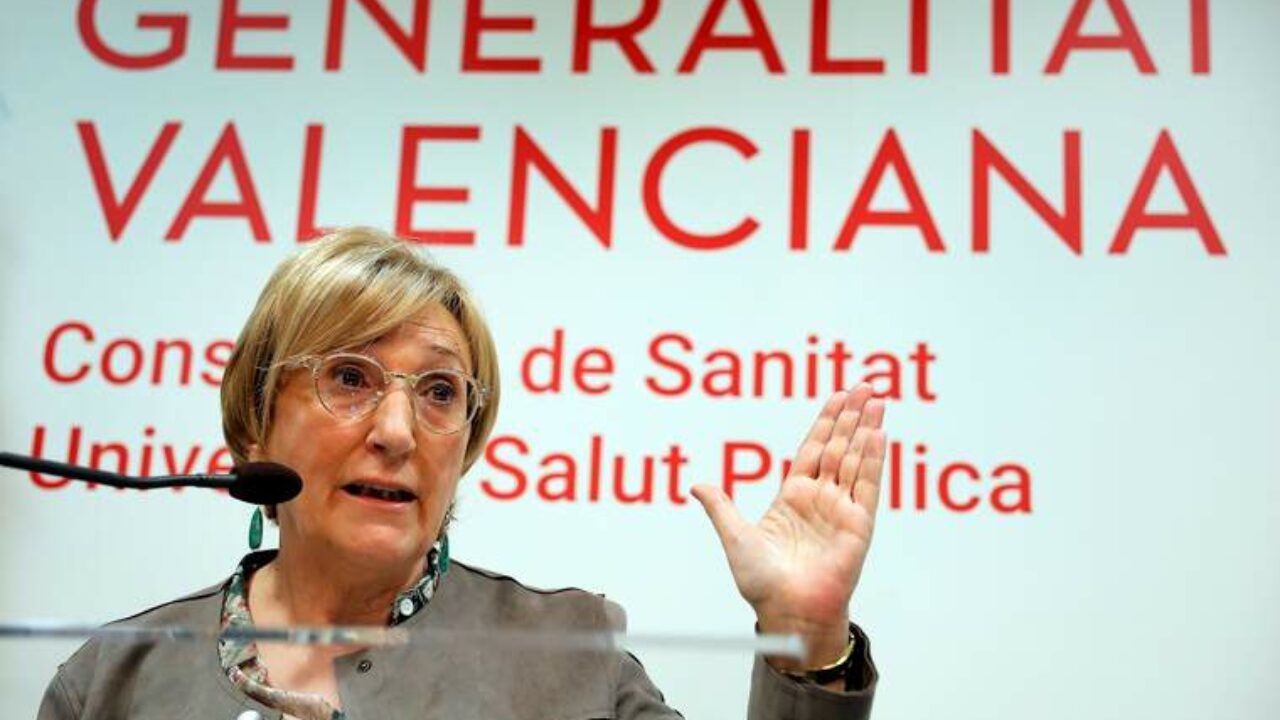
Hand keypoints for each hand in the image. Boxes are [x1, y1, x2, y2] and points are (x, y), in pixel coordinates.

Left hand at [691, 385, 885, 669]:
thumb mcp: (735, 537)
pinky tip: (878, 435)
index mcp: (793, 498)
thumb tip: (696, 484)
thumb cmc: (762, 584)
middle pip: (838, 447)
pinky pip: (867, 486)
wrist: (787, 613)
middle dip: (851, 416)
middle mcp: (821, 500)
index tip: (839, 396)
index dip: (826, 422)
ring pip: (856, 460)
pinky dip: (873, 459)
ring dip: (867, 429)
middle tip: (865, 385)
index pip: (813, 449)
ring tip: (877, 399)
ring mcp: (841, 511)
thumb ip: (721, 507)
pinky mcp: (858, 526)